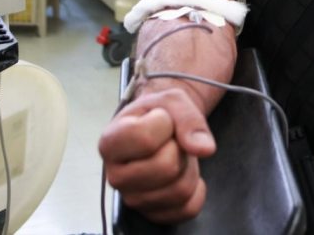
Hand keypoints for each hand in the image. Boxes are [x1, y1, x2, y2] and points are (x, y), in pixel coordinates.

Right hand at [99, 87, 215, 222]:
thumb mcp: (172, 100)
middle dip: (180, 148)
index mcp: (111, 143)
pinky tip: (183, 173)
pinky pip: (188, 208)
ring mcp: (133, 199)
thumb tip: (203, 148)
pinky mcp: (153, 213)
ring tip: (177, 154)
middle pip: (166, 167)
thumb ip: (188, 118)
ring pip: (180, 190)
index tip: (160, 119)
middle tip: (172, 139)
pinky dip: (196, 189)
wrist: (160, 127)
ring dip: (189, 166)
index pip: (145, 138)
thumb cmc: (158, 113)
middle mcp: (116, 176)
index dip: (163, 123)